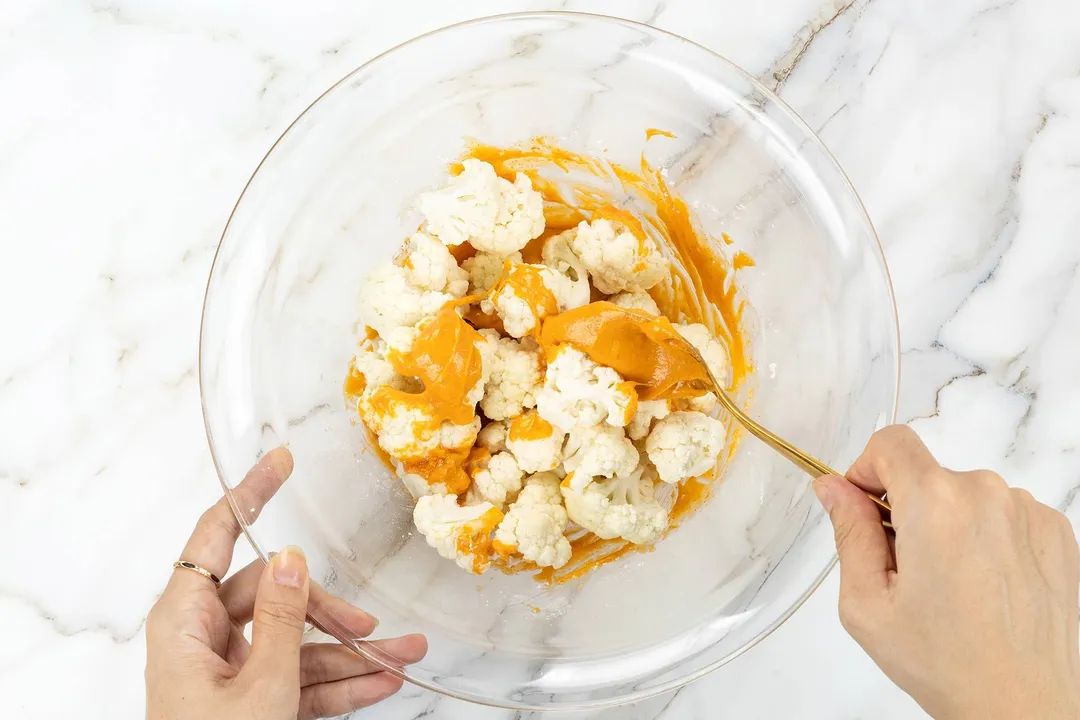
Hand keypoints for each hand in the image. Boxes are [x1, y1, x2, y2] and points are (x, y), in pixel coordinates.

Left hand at [145, 448, 426, 718]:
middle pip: (274, 597)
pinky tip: (381, 684)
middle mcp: (204, 640)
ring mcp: (228, 674)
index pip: (215, 535)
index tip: (281, 462)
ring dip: (351, 655)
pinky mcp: (251, 705)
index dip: (249, 494)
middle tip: (372, 627)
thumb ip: (281, 619)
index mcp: (185, 622)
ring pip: (296, 644)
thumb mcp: (260, 686)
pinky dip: (339, 684)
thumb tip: (292, 559)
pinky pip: (300, 680)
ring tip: (404, 659)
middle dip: (331, 612)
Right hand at [815, 426, 1079, 718]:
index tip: (867, 511)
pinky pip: (1005, 516)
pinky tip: (986, 589)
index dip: (868, 470)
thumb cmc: (946, 663)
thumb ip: (848, 532)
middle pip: (928, 475)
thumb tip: (832, 488)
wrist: (1028, 707)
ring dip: (951, 526)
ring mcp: (1028, 512)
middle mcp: (988, 494)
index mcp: (935, 503)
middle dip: (908, 511)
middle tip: (907, 573)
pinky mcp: (1056, 532)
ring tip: (953, 588)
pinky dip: (988, 540)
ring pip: (966, 497)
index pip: (891, 442)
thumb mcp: (867, 604)